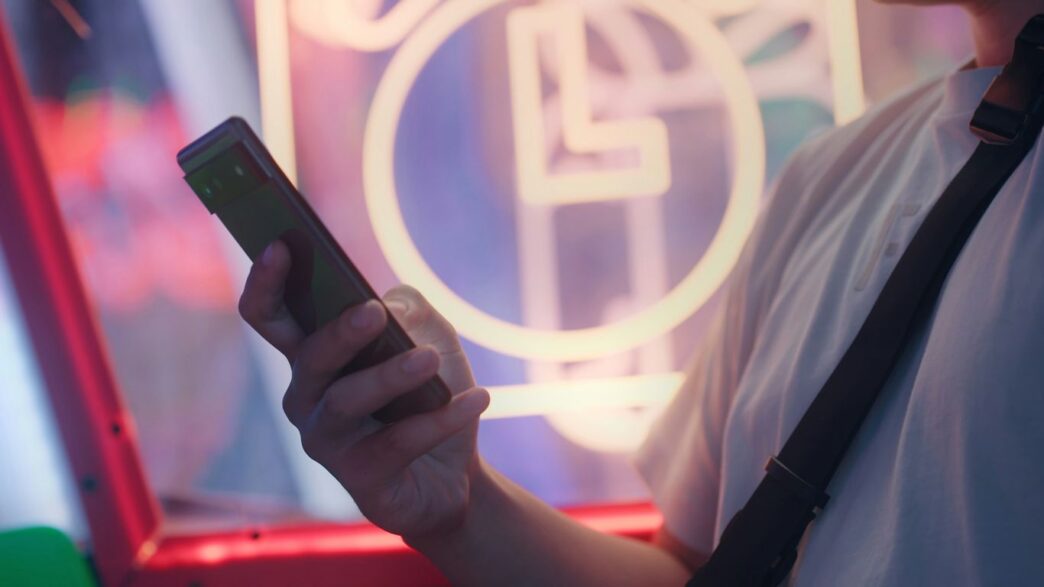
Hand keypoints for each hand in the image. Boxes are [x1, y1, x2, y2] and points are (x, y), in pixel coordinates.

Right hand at [238, 240, 490, 537]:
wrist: (456, 470)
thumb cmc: (430, 392)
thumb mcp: (432, 335)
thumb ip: (410, 309)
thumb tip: (390, 310)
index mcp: (313, 353)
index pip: (270, 314)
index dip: (267, 280)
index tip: (280, 243)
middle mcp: (307, 395)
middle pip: (310, 357)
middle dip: (340, 332)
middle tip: (374, 312)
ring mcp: (326, 440)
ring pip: (346, 400)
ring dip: (391, 376)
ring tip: (431, 360)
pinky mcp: (358, 477)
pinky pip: (396, 442)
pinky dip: (440, 418)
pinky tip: (479, 398)